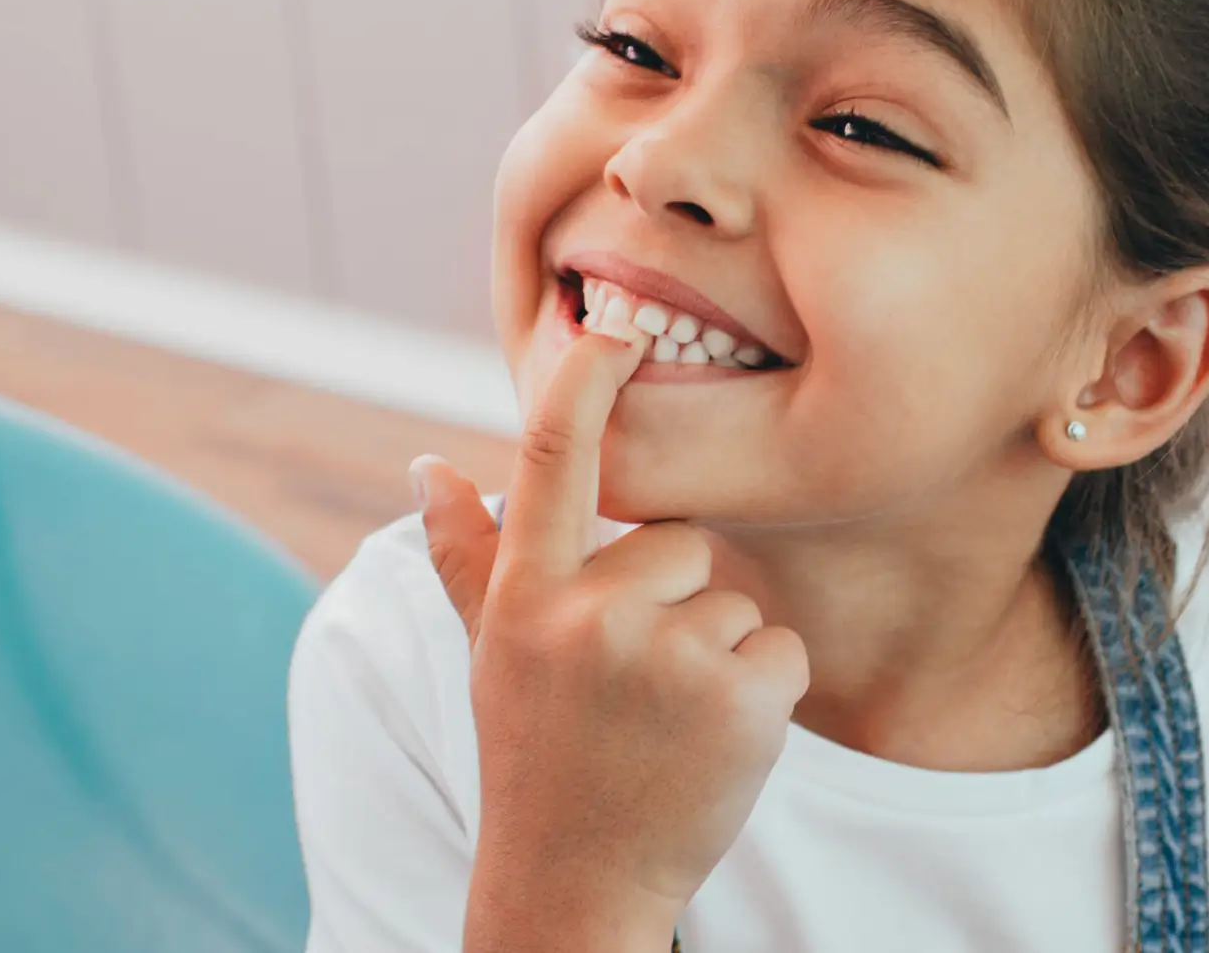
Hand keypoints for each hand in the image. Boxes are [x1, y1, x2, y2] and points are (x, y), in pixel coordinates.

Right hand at [416, 329, 808, 951]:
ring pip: (733, 599)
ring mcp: (666, 659)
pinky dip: (763, 693)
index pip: (550, 461)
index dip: (584, 382)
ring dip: (716, 654)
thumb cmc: (536, 754)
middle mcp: (588, 618)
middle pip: (679, 541)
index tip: (613, 323)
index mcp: (526, 597)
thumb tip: (427, 466)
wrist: (575, 886)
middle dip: (672, 601)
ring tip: (665, 724)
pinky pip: (781, 648)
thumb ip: (465, 558)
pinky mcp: (741, 700)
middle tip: (632, 686)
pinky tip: (712, 744)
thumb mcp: (490, 656)